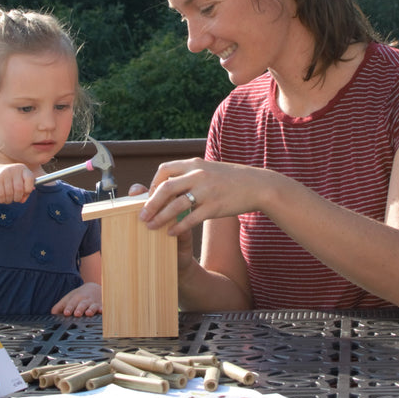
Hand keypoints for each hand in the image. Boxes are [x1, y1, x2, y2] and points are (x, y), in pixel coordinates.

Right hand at [0, 163, 35, 203]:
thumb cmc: (10, 180)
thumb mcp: (20, 183)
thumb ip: (25, 192)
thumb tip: (22, 200)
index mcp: (23, 169)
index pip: (30, 180)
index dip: (28, 190)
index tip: (23, 193)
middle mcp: (14, 169)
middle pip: (19, 189)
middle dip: (17, 198)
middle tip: (15, 199)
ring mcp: (4, 173)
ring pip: (9, 193)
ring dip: (9, 200)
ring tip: (8, 199)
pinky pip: (1, 194)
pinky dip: (2, 200)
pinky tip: (2, 199)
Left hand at [51, 282, 101, 316]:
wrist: (94, 288)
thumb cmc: (79, 296)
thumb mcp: (69, 298)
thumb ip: (60, 306)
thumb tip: (52, 313)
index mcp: (75, 298)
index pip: (71, 303)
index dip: (69, 308)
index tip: (66, 313)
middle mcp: (85, 300)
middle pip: (82, 304)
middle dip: (79, 308)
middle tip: (76, 313)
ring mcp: (94, 303)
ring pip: (92, 306)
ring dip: (90, 309)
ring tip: (88, 313)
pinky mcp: (102, 307)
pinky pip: (103, 308)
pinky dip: (103, 309)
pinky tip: (102, 311)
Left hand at [138, 157, 260, 234]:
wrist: (257, 185)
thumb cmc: (230, 179)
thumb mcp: (208, 169)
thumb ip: (190, 174)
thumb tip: (168, 183)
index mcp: (194, 164)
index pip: (164, 170)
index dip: (153, 184)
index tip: (149, 196)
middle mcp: (198, 175)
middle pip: (165, 188)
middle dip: (150, 204)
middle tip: (141, 216)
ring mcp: (206, 191)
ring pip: (175, 205)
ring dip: (160, 217)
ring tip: (151, 226)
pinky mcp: (214, 207)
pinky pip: (191, 219)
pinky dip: (178, 227)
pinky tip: (171, 233)